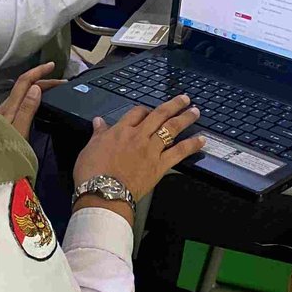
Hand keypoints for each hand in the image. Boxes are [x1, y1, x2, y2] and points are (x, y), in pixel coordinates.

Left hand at [0, 62, 64, 138]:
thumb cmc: (4, 152)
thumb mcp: (19, 131)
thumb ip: (26, 110)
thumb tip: (36, 88)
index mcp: (9, 108)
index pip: (24, 82)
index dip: (38, 72)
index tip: (52, 65)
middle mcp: (5, 108)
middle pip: (24, 87)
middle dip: (43, 81)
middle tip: (61, 85)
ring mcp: (4, 116)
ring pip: (22, 95)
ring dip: (38, 90)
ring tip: (53, 91)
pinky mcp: (5, 124)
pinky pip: (20, 104)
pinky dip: (33, 99)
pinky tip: (38, 106)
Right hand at [72, 96, 206, 201]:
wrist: (104, 192)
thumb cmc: (92, 173)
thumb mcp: (89, 148)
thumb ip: (98, 133)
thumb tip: (98, 121)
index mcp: (120, 131)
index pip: (136, 113)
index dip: (145, 109)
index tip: (150, 109)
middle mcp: (138, 136)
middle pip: (159, 115)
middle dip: (173, 105)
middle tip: (184, 99)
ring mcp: (151, 150)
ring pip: (171, 129)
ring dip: (185, 118)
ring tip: (195, 111)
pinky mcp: (160, 165)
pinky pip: (179, 152)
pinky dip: (191, 145)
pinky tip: (201, 140)